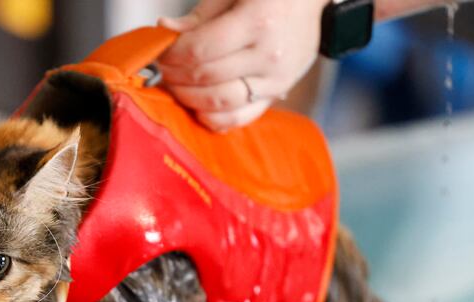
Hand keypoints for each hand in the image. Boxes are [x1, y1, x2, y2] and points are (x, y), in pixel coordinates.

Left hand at [158, 0, 328, 129]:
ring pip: (219, 103)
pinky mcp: (277, 95)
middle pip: (206, 78)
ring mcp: (275, 79)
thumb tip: (165, 31)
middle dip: (175, 75)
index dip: (171, 54)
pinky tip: (198, 105)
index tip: (161, 51)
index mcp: (258, 21)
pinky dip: (212, 118)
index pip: (199, 50)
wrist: (311, 3)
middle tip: (164, 68)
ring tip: (178, 85)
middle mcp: (269, 54)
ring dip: (188, 98)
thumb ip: (199, 16)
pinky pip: (239, 118)